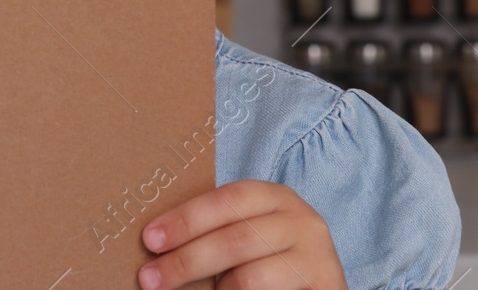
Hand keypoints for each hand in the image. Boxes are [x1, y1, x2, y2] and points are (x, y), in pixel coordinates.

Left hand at [138, 180, 346, 289]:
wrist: (317, 286)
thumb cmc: (268, 259)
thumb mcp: (244, 235)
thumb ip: (212, 234)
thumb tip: (156, 245)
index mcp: (275, 197)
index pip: (226, 200)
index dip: (186, 219)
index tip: (149, 239)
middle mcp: (303, 221)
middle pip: (233, 240)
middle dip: (185, 262)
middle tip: (150, 279)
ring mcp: (319, 257)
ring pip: (249, 277)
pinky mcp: (327, 287)